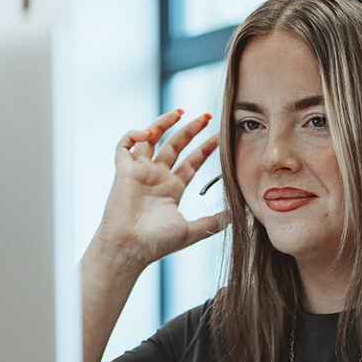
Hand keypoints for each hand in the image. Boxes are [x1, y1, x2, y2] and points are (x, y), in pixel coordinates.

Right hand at [93, 109, 227, 268]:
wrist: (129, 248)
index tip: (220, 136)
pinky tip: (149, 133)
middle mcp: (156, 177)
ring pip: (150, 139)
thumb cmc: (156, 243)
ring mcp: (139, 172)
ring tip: (179, 113)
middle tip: (207, 116)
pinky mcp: (123, 170)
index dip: (205, 148)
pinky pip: (125, 145)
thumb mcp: (193, 231)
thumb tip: (238, 215)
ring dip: (163, 123)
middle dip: (190, 129)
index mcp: (172, 189)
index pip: (191, 162)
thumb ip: (214, 221)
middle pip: (175, 145)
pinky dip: (134, 134)